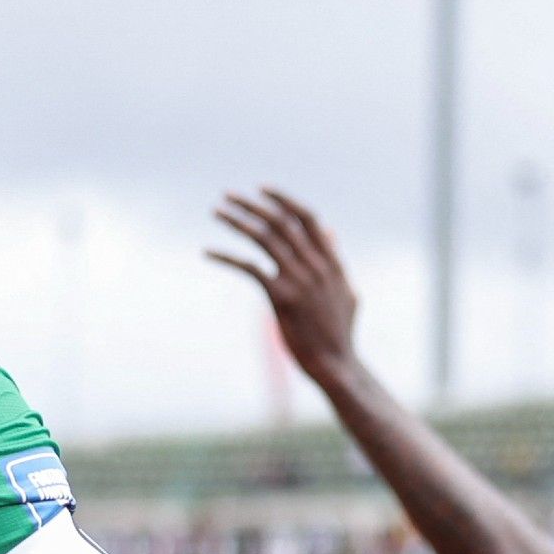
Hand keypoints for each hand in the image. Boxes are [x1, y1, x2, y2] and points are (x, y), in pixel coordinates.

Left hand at [209, 187, 358, 379]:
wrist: (336, 365)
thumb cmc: (339, 332)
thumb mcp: (346, 290)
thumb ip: (336, 258)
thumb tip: (329, 231)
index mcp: (331, 261)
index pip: (307, 218)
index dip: (283, 200)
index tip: (262, 188)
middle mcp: (316, 265)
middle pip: (280, 222)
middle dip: (252, 205)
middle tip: (227, 195)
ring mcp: (300, 279)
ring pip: (264, 238)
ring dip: (237, 221)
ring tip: (216, 211)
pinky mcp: (282, 297)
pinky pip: (249, 267)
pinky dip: (226, 256)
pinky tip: (207, 251)